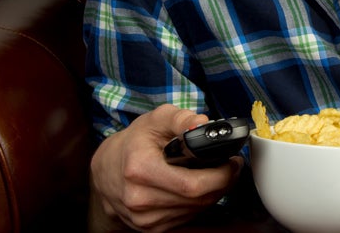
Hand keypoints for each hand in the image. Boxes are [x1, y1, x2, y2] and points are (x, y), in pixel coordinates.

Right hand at [89, 104, 243, 232]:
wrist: (107, 171)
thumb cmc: (134, 143)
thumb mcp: (156, 120)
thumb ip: (181, 118)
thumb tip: (203, 123)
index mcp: (140, 170)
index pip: (193, 184)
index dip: (221, 174)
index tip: (232, 161)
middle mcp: (140, 199)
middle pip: (199, 199)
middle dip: (223, 182)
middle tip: (231, 166)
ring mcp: (144, 218)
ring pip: (196, 210)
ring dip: (213, 193)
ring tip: (217, 173)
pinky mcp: (151, 228)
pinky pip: (187, 217)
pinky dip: (199, 203)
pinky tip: (199, 187)